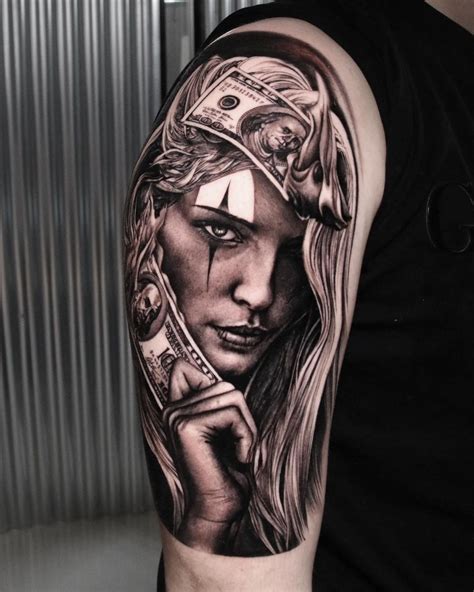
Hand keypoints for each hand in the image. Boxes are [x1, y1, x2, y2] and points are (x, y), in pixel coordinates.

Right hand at [163, 359, 256, 549]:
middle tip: (237, 446)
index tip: (224, 425)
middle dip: (243, 417)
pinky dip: (246, 437)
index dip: (216, 388)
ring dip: (246, 429)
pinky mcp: (186, 427)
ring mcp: (176, 417)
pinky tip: (236, 459)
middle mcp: (171, 409)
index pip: (189, 368)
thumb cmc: (227, 472)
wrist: (219, 512)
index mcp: (176, 407)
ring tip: (237, 453)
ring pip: (232, 397)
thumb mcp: (224, 427)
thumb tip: (212, 373)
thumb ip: (216, 399)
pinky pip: (233, 414)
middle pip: (225, 385)